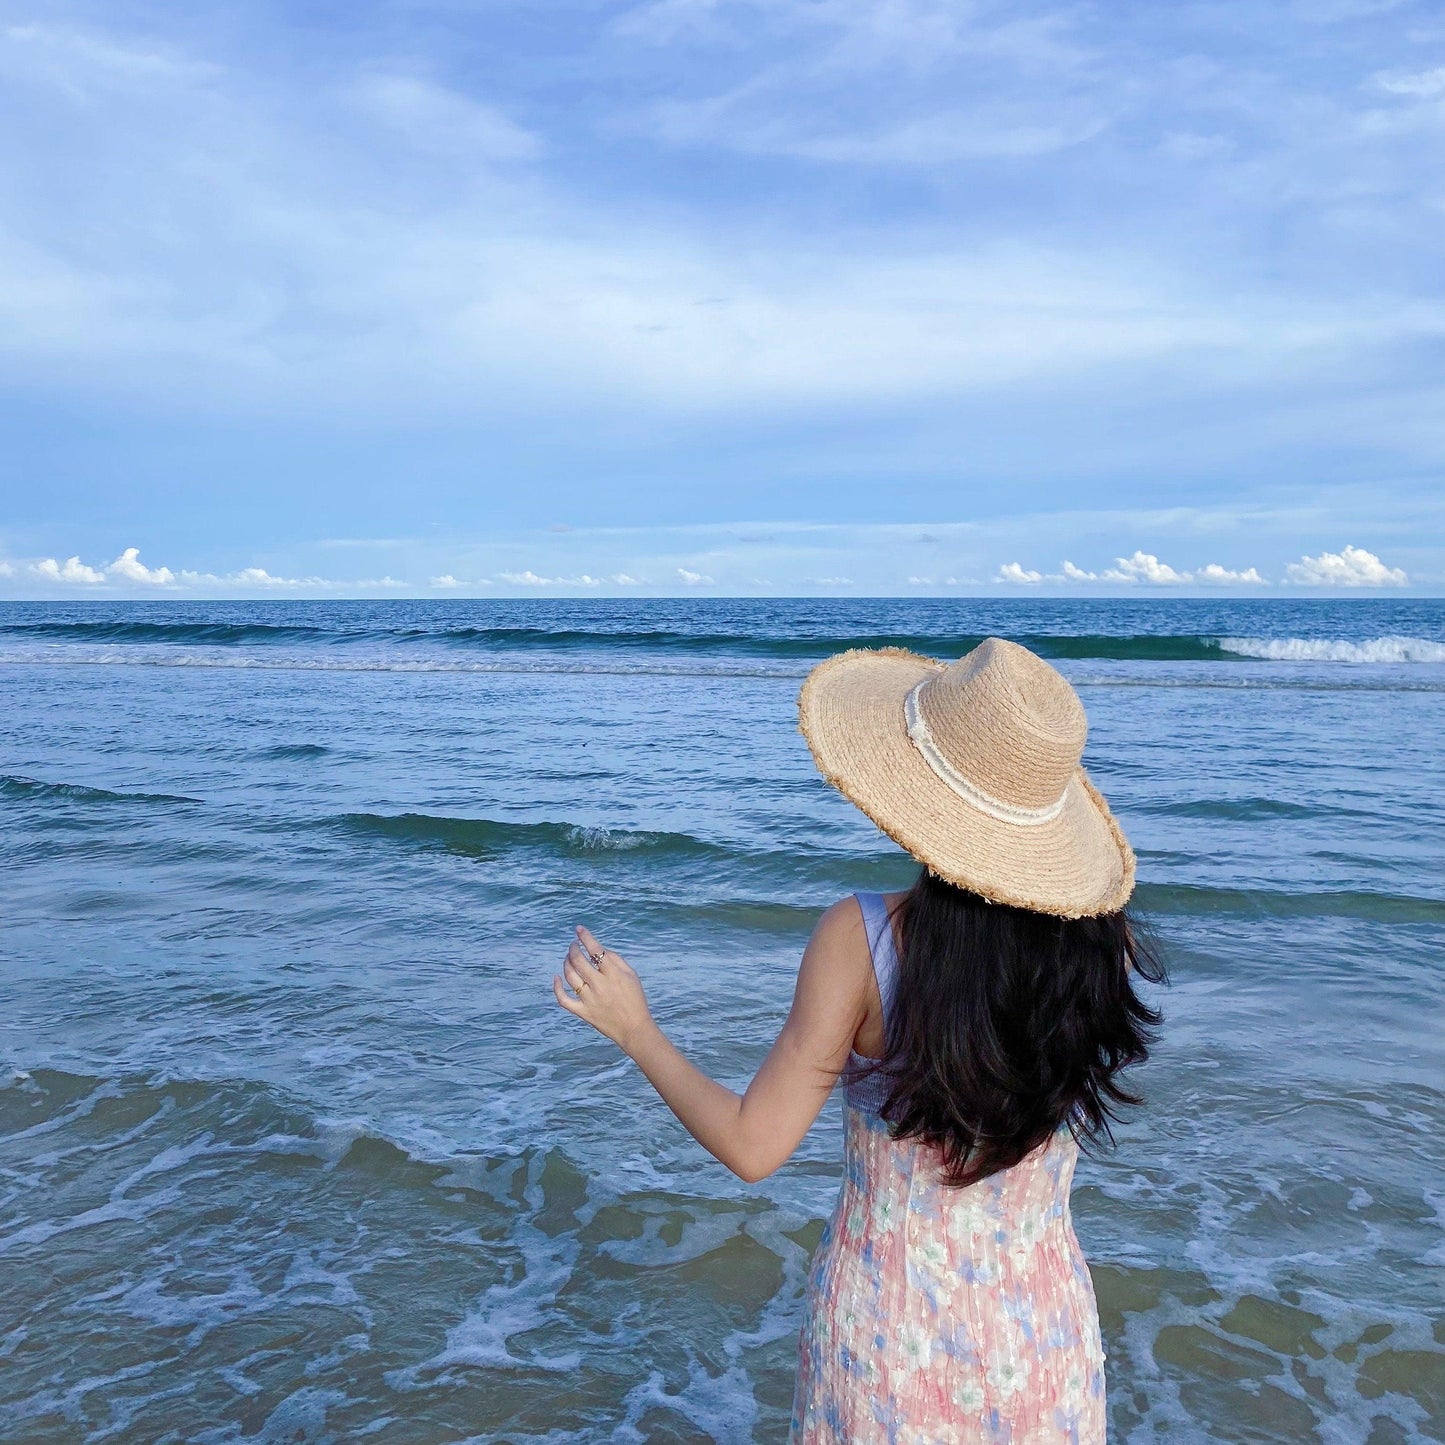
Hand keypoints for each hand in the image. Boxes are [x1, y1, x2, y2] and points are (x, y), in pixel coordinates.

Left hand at [552, 925, 654, 1053]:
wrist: (634, 1028)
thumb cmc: (635, 999)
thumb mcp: (632, 975)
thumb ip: (616, 960)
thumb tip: (598, 950)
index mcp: (613, 974)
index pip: (595, 950)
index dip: (585, 937)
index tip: (579, 929)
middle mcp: (600, 985)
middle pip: (578, 961)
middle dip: (573, 949)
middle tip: (573, 945)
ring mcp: (589, 999)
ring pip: (570, 976)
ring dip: (566, 963)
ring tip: (568, 958)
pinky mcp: (583, 1012)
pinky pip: (564, 999)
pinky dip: (557, 988)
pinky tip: (556, 978)